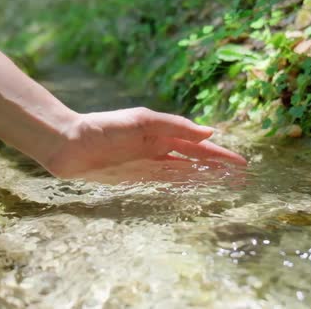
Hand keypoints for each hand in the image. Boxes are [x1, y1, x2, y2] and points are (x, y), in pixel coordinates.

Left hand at [43, 107, 246, 177]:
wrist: (69, 144)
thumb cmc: (104, 127)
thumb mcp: (142, 121)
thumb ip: (174, 126)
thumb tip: (209, 132)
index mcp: (162, 132)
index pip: (199, 145)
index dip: (220, 155)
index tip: (241, 164)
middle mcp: (158, 148)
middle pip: (194, 160)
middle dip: (217, 168)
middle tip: (240, 179)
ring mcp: (147, 163)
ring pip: (182, 172)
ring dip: (203, 177)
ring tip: (224, 186)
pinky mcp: (133, 177)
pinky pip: (163, 183)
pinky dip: (180, 186)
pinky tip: (192, 190)